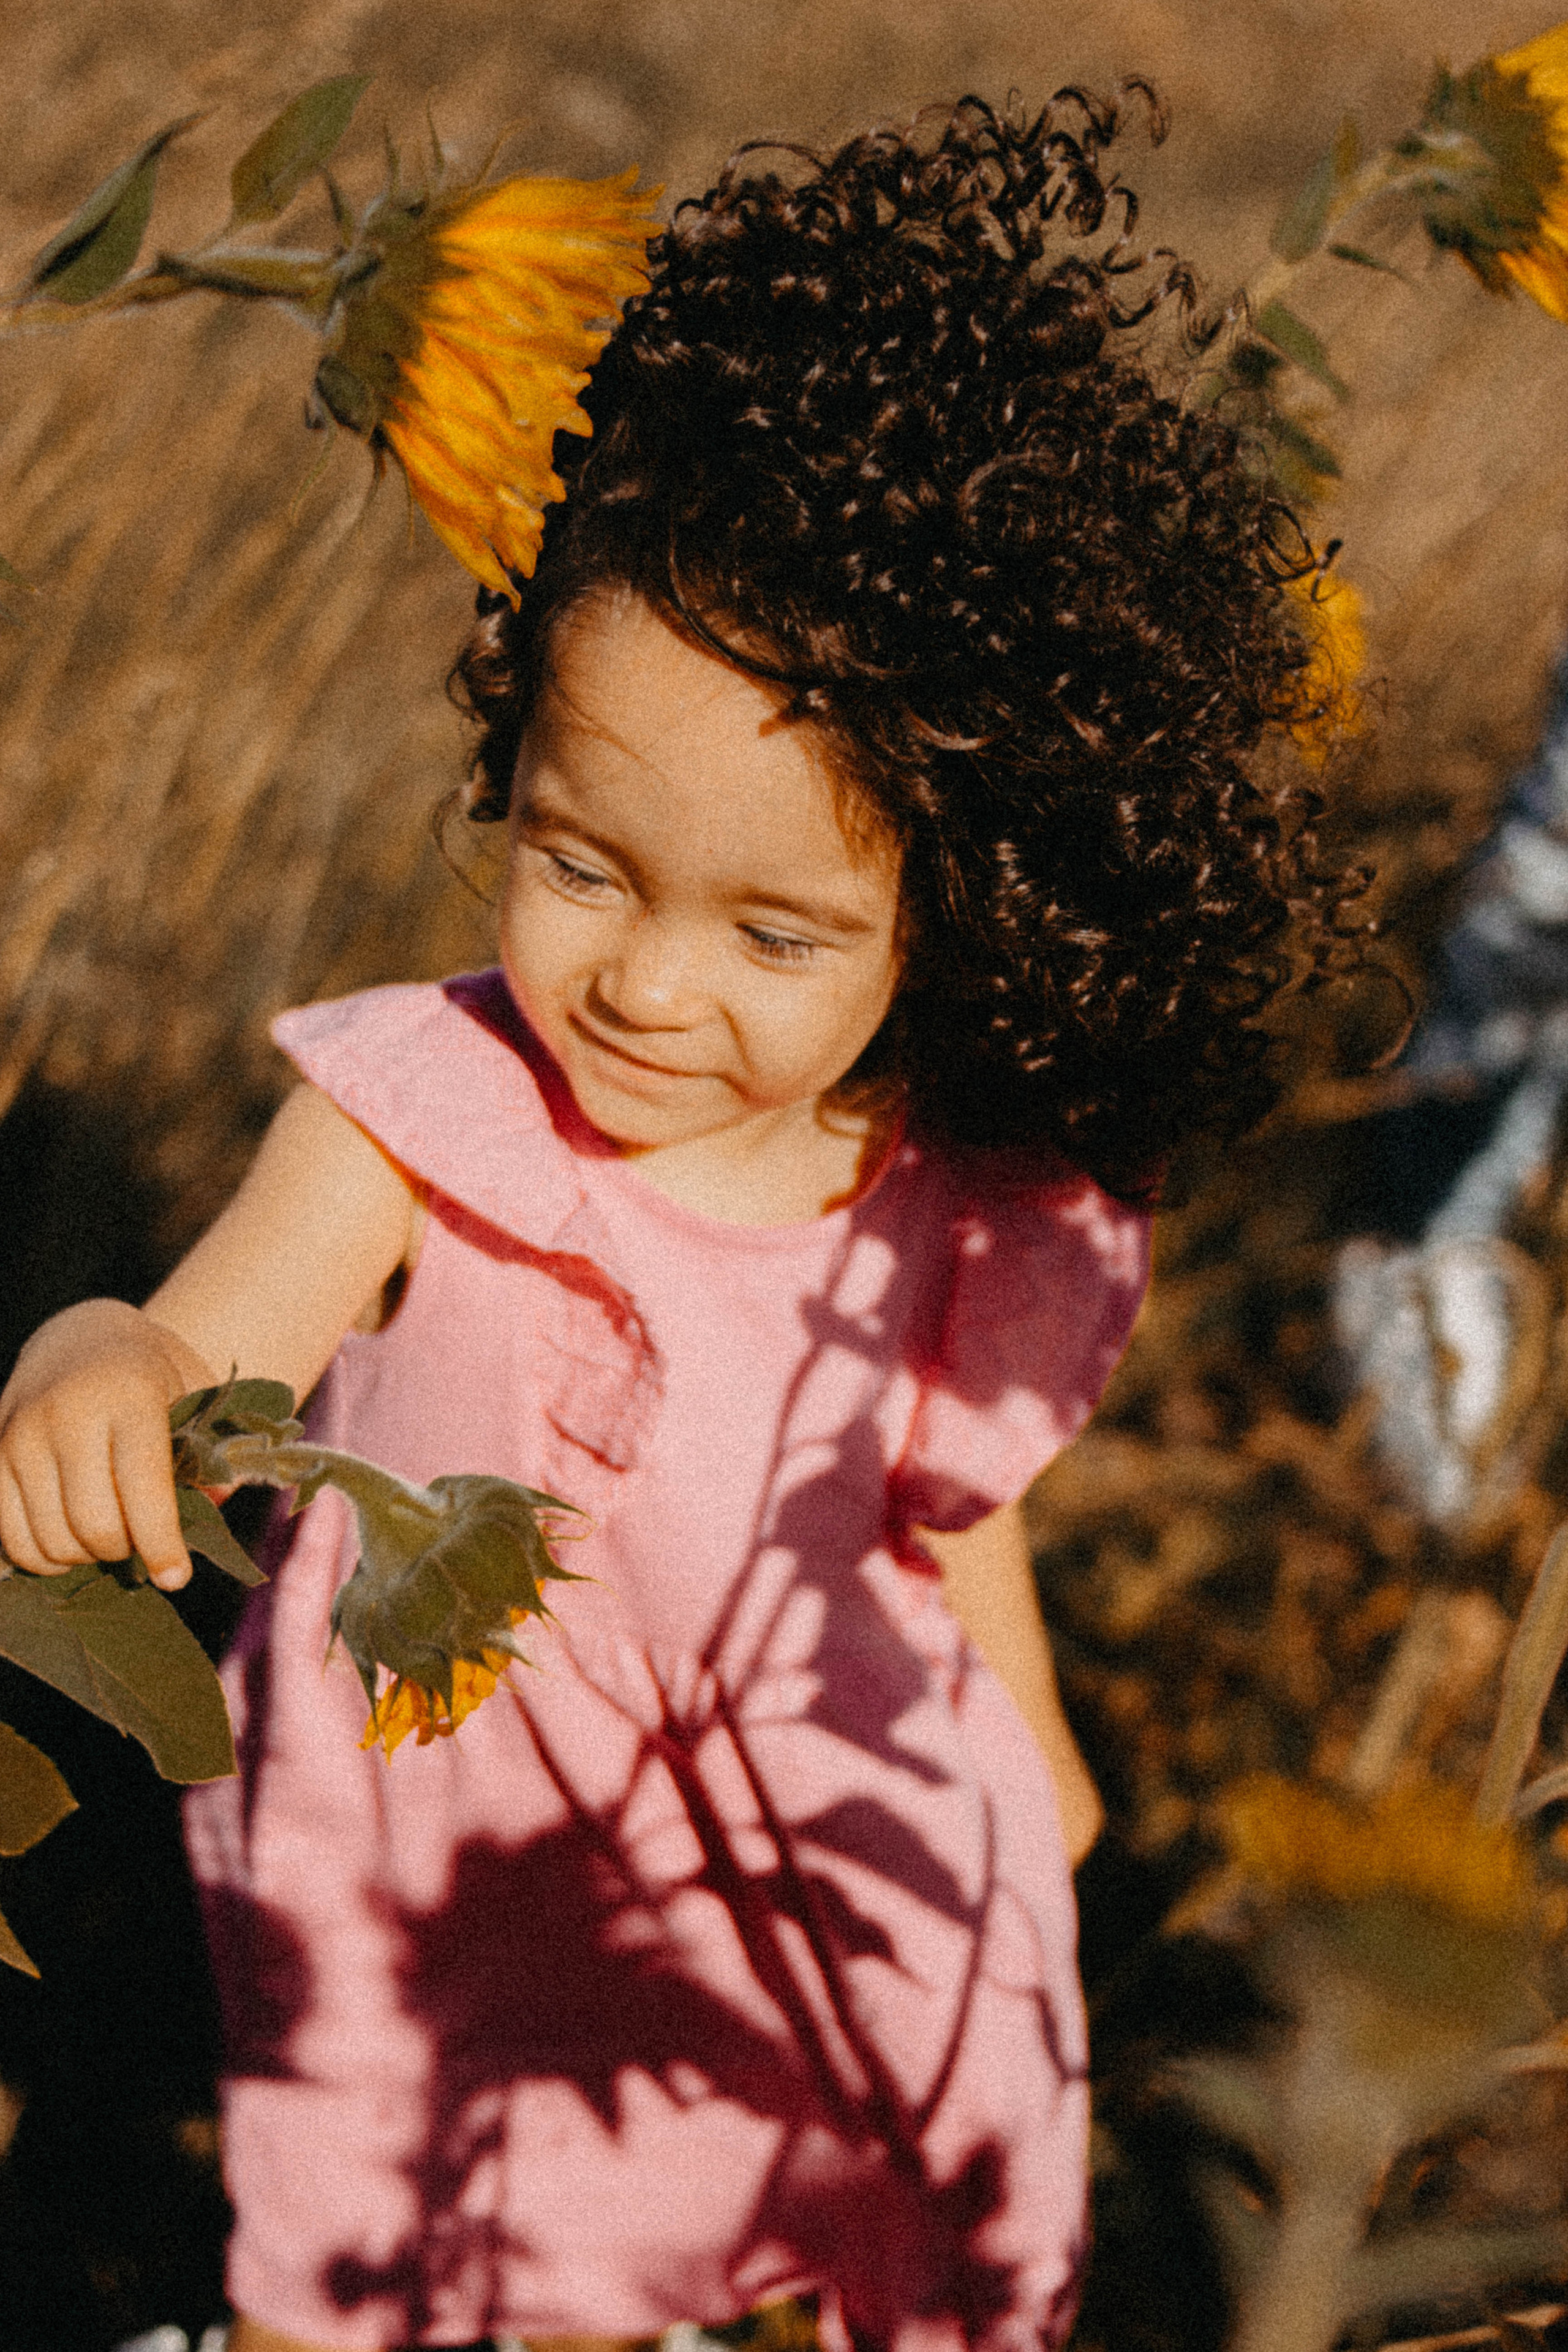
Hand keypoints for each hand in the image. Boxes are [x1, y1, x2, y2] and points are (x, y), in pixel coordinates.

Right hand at [0, 1300, 215, 1590]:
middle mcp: (67, 1412)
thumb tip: (211, 1510)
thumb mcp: (194, 1399)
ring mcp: (21, 1433)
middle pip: (93, 1523)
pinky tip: (69, 1545)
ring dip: (83, 1558)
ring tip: (108, 1539)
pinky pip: (9, 1535)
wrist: (82, 1339)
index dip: (160, 1542)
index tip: (176, 1578)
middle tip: (140, 1544)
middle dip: (123, 1551)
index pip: (143, 1485)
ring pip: (49, 1537)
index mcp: (128, 1394)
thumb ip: (207, 1456)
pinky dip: (41, 1556)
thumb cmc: (152, 1379)